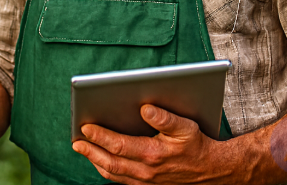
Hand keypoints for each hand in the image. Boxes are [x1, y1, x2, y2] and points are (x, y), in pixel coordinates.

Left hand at [72, 104, 218, 183]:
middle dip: (90, 151)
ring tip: (83, 149)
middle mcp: (146, 171)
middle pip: (110, 162)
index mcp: (153, 154)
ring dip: (95, 161)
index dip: (100, 136)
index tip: (85, 127)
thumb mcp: (185, 127)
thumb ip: (164, 118)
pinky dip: (107, 170)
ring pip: (113, 174)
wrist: (210, 171)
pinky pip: (120, 180)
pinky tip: (100, 160)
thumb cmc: (196, 145)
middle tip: (76, 141)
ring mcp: (145, 181)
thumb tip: (144, 108)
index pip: (118, 146)